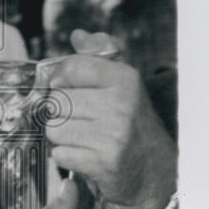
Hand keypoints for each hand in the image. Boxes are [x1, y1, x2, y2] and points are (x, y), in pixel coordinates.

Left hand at [39, 29, 176, 208]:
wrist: (153, 173)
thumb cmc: (128, 125)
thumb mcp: (120, 85)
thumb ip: (97, 58)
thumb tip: (78, 35)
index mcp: (124, 79)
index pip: (71, 68)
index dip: (59, 80)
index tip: (65, 88)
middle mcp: (121, 104)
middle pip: (57, 101)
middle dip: (61, 114)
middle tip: (80, 123)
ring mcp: (114, 134)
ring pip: (54, 129)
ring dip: (61, 138)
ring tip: (82, 140)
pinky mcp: (104, 162)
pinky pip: (60, 154)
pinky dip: (66, 158)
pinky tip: (84, 157)